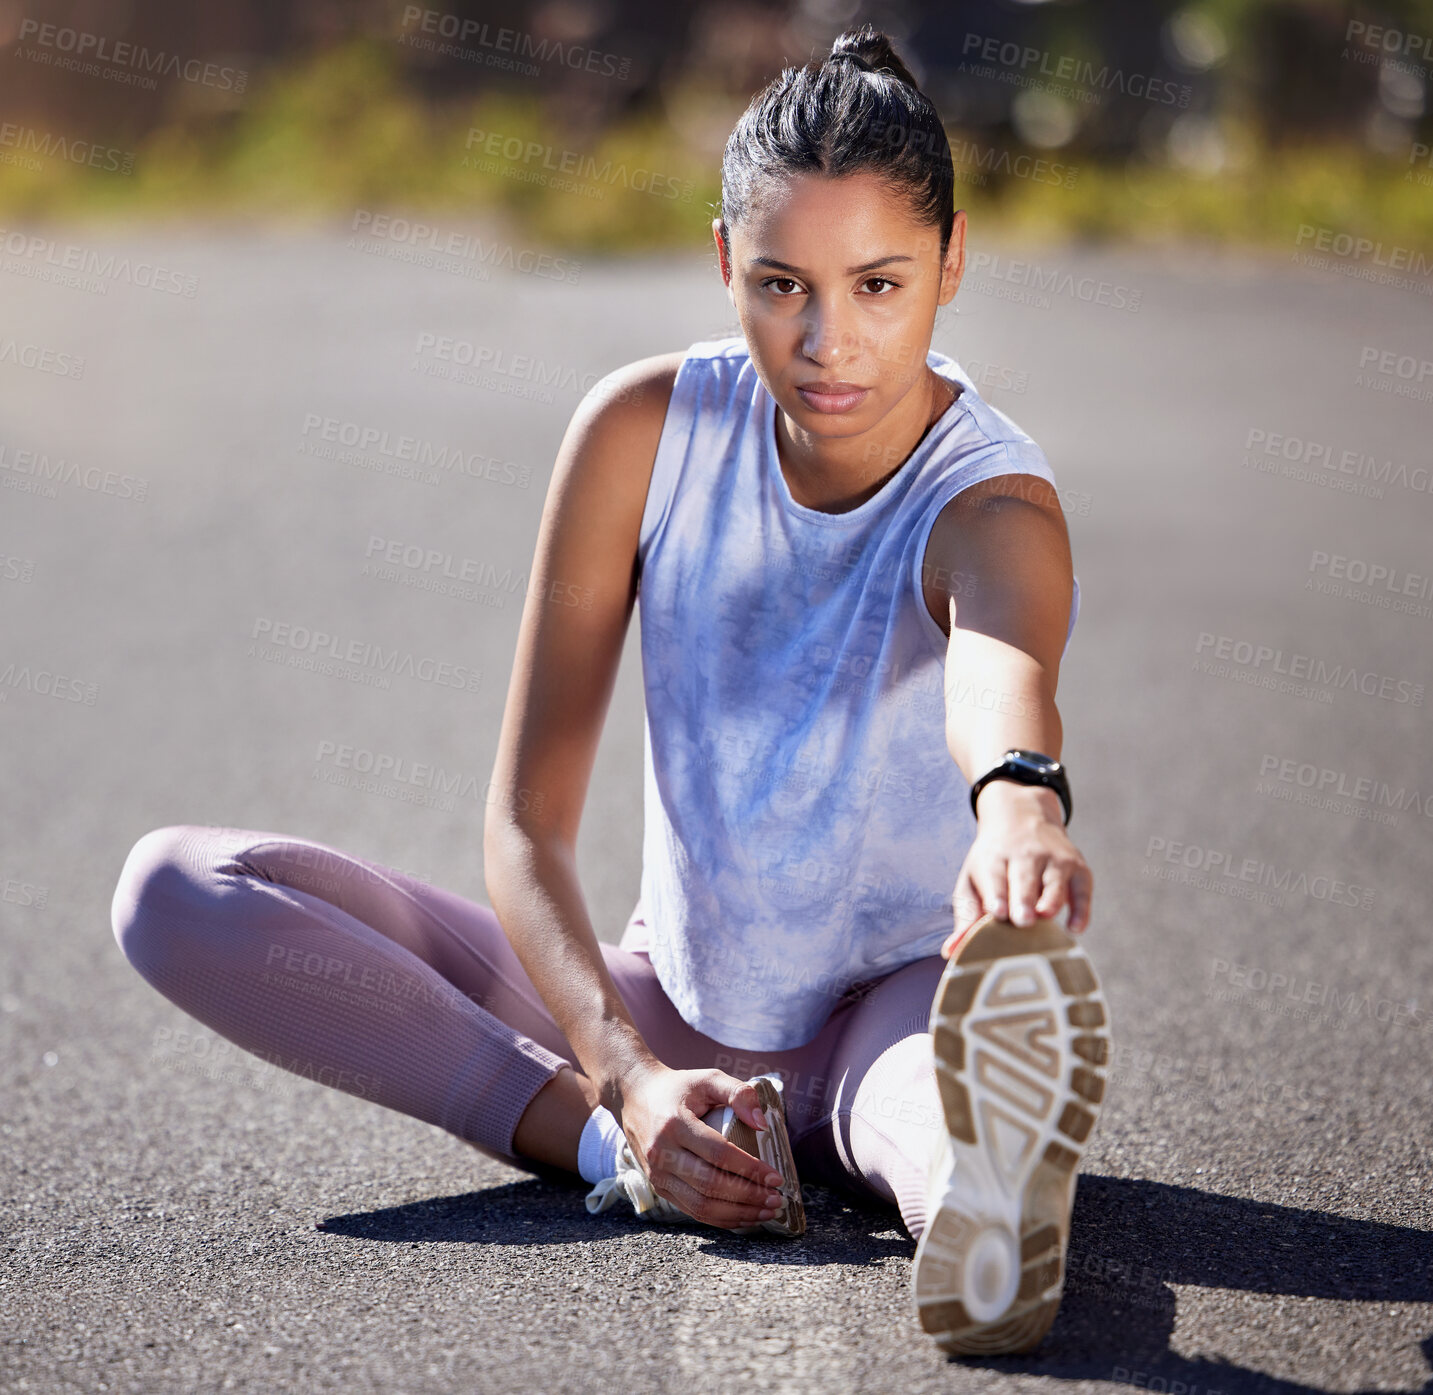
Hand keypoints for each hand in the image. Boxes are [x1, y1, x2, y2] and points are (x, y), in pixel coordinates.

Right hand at [610, 1061, 787, 1229]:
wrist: (633, 1096)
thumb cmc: (677, 1087)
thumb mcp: (708, 1078)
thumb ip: (739, 1093)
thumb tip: (762, 1124)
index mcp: (675, 1124)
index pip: (719, 1154)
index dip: (751, 1169)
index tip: (776, 1178)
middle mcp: (662, 1153)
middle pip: (711, 1185)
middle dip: (749, 1197)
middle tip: (776, 1199)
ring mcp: (657, 1173)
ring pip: (701, 1205)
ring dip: (738, 1214)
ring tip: (766, 1213)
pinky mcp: (658, 1186)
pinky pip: (692, 1210)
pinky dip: (720, 1219)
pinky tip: (743, 1216)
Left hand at [941, 782, 1092, 956]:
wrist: (1022, 816)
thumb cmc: (993, 862)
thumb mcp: (973, 879)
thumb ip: (966, 916)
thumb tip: (951, 951)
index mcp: (994, 858)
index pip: (994, 876)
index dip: (996, 894)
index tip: (995, 912)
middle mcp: (1025, 855)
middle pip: (1024, 878)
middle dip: (1023, 898)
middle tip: (1022, 920)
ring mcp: (1054, 860)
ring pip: (1055, 881)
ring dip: (1051, 899)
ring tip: (1045, 916)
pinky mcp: (1078, 868)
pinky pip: (1083, 889)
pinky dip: (1081, 908)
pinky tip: (1075, 927)